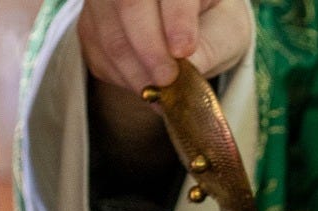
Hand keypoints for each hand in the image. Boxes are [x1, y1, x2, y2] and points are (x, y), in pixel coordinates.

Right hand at [78, 0, 251, 91]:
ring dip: (136, 72)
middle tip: (168, 80)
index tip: (184, 51)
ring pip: (109, 34)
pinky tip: (146, 85)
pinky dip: (122, 77)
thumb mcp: (227, 34)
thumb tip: (189, 68)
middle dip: (150, 50)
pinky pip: (97, 53)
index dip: (176, 20)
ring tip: (162, 94)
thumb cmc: (214, 25)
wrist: (192, 27)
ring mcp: (105, 0)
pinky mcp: (90, 24)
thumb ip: (211, 48)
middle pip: (129, 6)